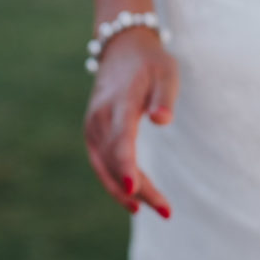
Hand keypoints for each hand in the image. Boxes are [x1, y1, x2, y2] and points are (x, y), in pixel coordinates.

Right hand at [84, 27, 178, 215]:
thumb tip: (163, 120)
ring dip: (130, 193)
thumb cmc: (150, 62)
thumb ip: (165, 97)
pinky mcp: (92, 135)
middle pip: (117, 162)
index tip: (135, 189)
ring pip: (108, 169)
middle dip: (141, 190)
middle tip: (167, 211)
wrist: (121, 48)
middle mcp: (101, 118)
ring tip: (159, 209)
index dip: (126, 166)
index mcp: (120, 103)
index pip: (121, 140)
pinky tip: (135, 202)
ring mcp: (93, 128)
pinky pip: (102, 167)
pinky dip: (116, 186)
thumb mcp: (166, 72)